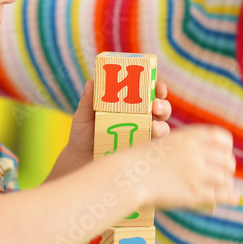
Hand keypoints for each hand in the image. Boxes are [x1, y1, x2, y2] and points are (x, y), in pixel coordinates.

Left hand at [48, 79, 171, 180]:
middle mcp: (140, 118)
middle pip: (161, 108)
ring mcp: (143, 136)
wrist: (79, 160)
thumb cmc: (82, 134)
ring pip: (163, 127)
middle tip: (155, 105)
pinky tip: (151, 140)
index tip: (157, 85)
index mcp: (130, 104)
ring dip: (162, 125)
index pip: (148, 92)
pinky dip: (158, 143)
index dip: (156, 86)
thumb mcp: (83, 116)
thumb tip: (91, 83)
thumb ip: (88, 101)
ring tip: (154, 126)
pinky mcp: (142, 152)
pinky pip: (156, 147)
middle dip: (163, 105)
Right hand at [122, 124, 237, 210]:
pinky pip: (221, 194)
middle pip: (226, 159)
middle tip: (225, 173)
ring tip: (225, 187)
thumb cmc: (141, 161)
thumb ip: (183, 146)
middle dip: (228, 167)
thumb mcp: (165, 143)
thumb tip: (199, 155)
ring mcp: (196, 173)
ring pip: (225, 178)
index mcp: (189, 137)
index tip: (224, 153)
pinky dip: (230, 196)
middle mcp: (196, 153)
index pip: (221, 138)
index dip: (226, 147)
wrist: (128, 175)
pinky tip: (234, 198)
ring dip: (227, 183)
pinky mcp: (194, 192)